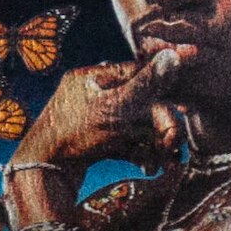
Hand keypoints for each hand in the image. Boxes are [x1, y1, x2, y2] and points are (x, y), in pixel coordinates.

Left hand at [14, 51, 184, 176]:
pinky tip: (147, 166)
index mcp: (92, 77)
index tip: (186, 91)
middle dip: (159, 124)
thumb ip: (145, 85)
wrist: (44, 174)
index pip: (137, 72)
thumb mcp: (114, 107)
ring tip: (162, 159)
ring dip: (152, 143)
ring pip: (134, 126)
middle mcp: (93, 95)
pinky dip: (138, 152)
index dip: (162, 83)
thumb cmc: (73, 135)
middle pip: (139, 103)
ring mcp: (93, 120)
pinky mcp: (94, 144)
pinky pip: (123, 142)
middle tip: (172, 142)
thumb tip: (172, 56)